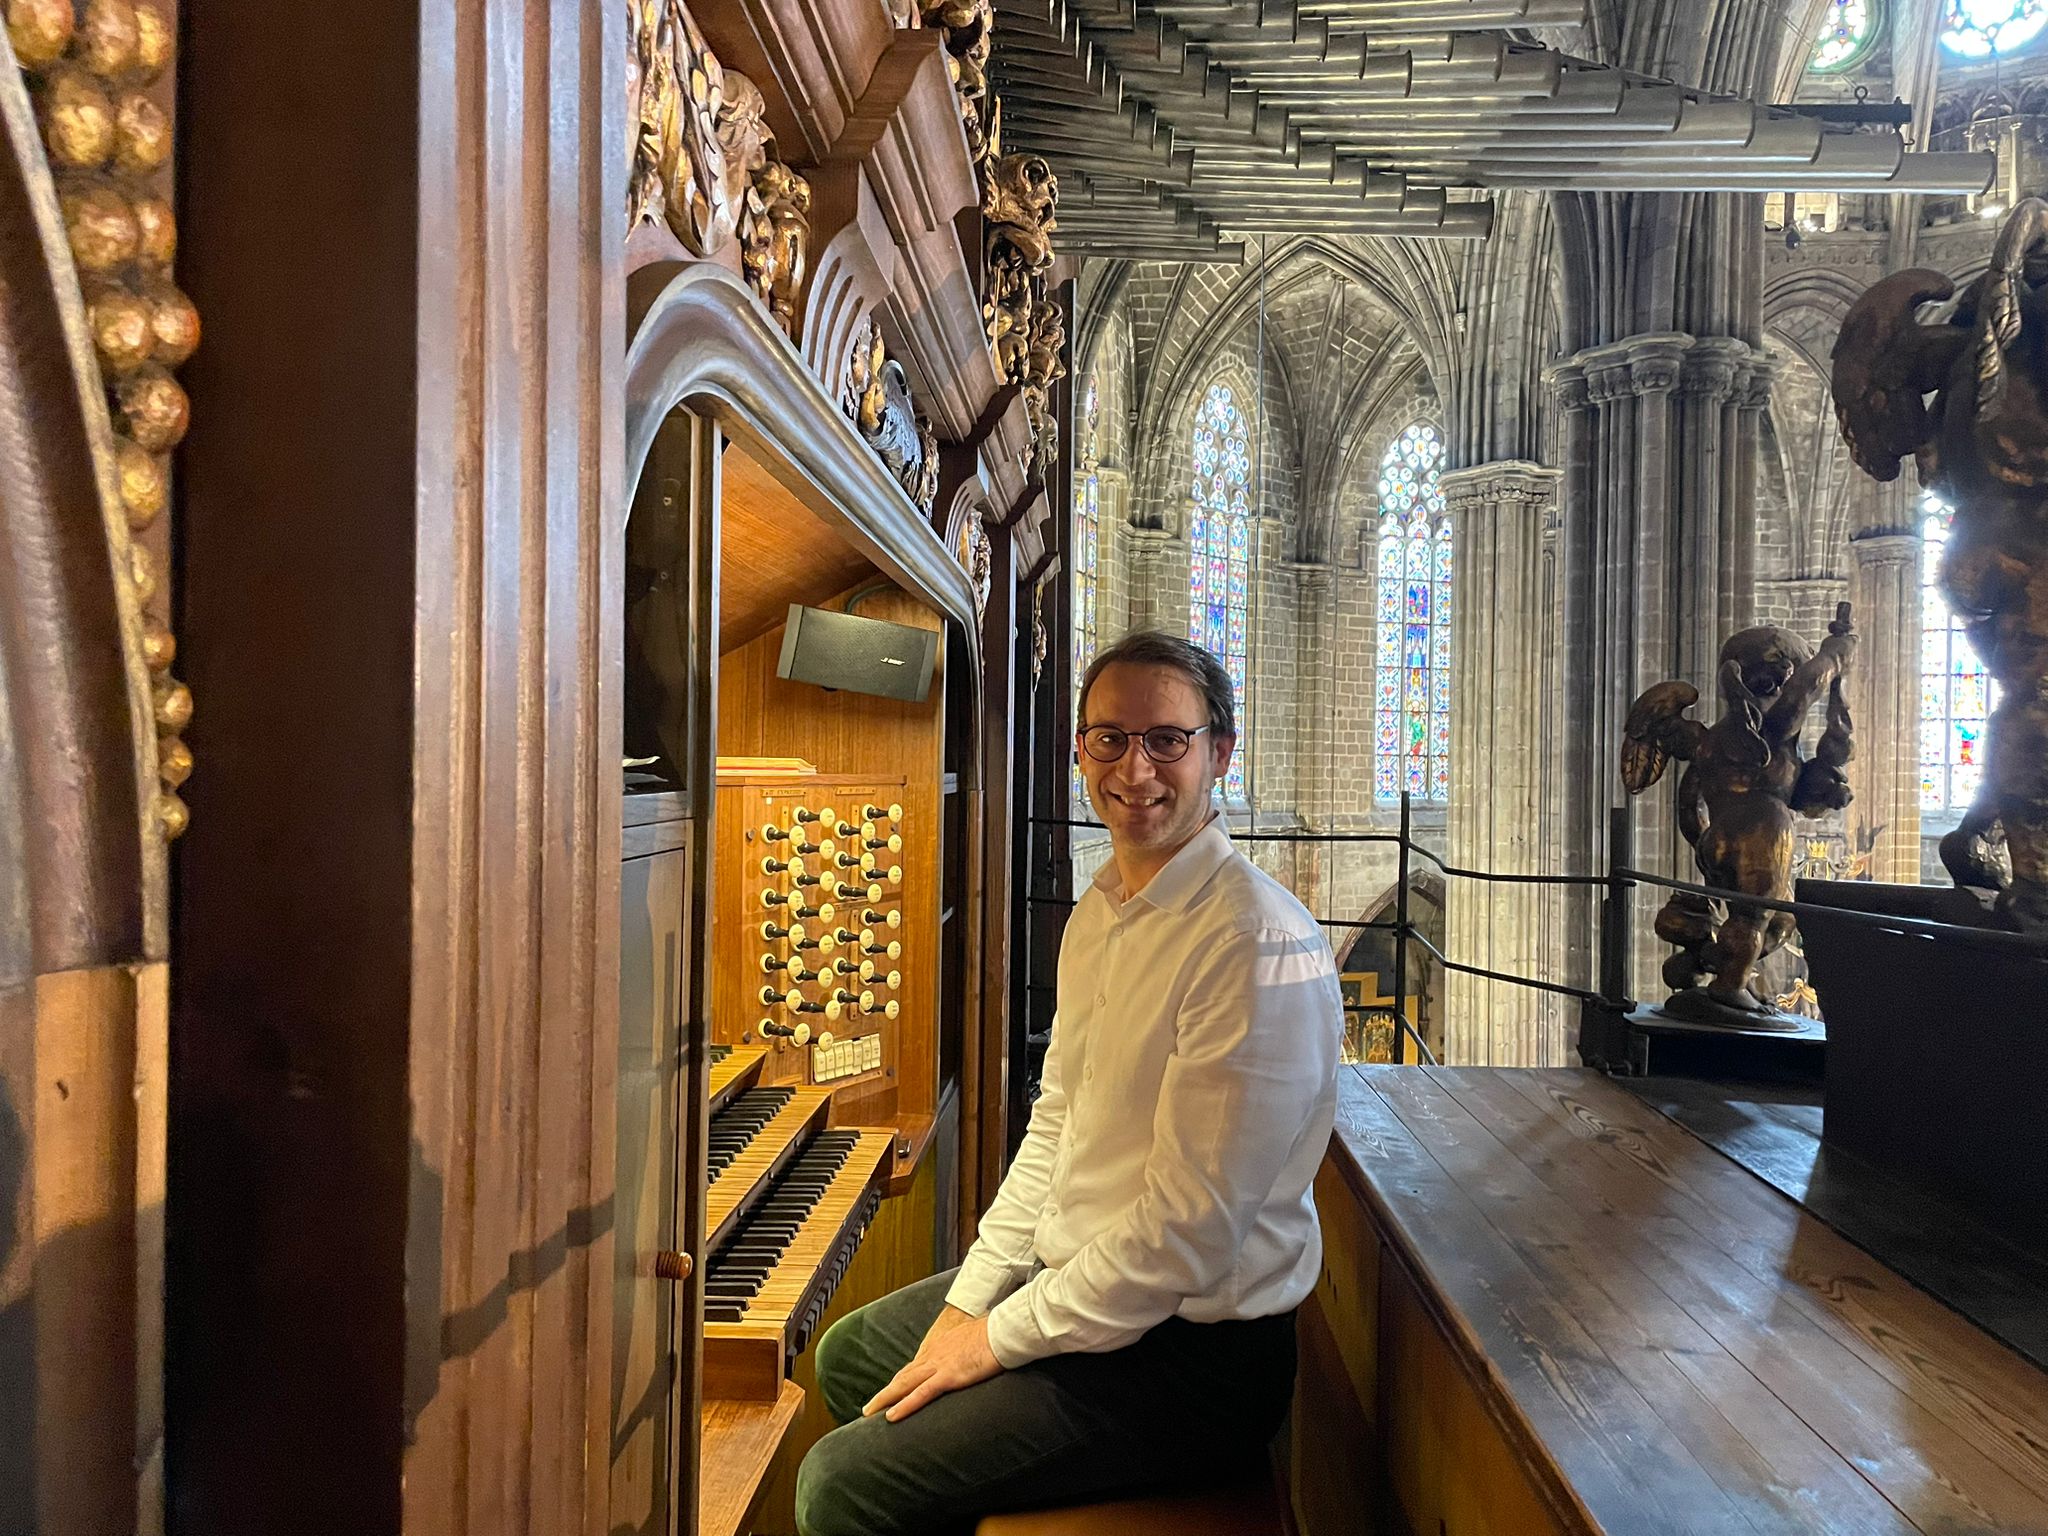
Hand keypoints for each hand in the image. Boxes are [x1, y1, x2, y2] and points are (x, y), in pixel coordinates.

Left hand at [863, 1311, 1001, 1421]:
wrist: (1002, 1329)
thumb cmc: (995, 1334)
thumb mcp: (975, 1339)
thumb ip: (967, 1348)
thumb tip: (971, 1355)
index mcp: (941, 1347)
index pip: (915, 1366)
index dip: (900, 1380)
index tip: (890, 1391)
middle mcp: (934, 1355)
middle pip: (904, 1375)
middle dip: (886, 1392)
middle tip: (869, 1407)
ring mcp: (940, 1365)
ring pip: (904, 1384)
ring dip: (885, 1399)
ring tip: (869, 1413)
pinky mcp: (949, 1376)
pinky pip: (922, 1393)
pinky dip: (904, 1405)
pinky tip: (891, 1416)